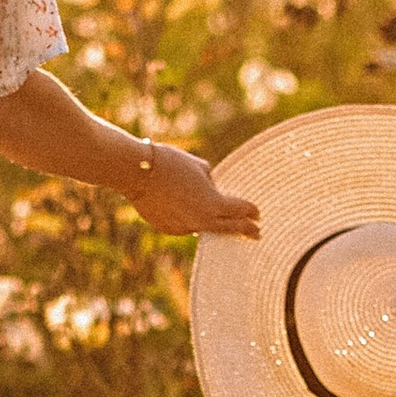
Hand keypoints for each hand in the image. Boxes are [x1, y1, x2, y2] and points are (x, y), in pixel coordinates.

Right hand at [125, 140, 260, 239]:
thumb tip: (211, 189)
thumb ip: (210, 182)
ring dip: (212, 222)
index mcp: (214, 203)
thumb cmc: (170, 163)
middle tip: (257, 234)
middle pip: (230, 228)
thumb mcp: (199, 166)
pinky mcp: (168, 228)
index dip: (252, 212)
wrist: (137, 173)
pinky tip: (184, 208)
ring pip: (204, 227)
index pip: (240, 211)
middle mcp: (201, 220)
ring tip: (217, 218)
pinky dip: (188, 219)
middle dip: (245, 230)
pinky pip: (184, 225)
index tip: (258, 214)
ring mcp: (183, 227)